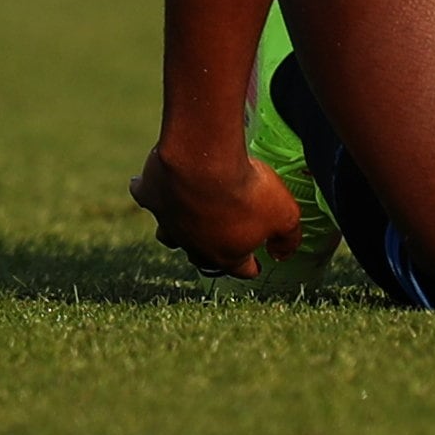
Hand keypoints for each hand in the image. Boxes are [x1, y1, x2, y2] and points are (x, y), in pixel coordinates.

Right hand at [130, 141, 304, 279]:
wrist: (204, 165)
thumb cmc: (248, 193)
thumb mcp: (286, 216)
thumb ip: (288, 238)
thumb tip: (283, 254)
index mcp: (225, 254)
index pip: (241, 269)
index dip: (251, 268)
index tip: (256, 267)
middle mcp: (192, 244)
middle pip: (202, 257)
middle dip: (214, 255)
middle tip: (221, 251)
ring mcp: (168, 222)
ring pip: (169, 235)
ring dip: (178, 231)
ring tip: (184, 224)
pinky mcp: (150, 196)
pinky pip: (146, 196)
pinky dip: (149, 191)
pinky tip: (146, 185)